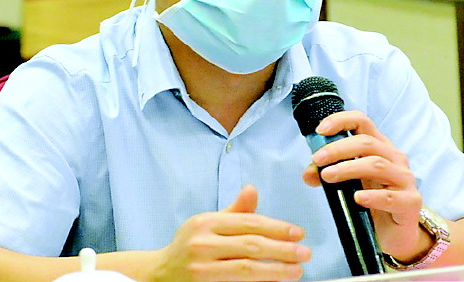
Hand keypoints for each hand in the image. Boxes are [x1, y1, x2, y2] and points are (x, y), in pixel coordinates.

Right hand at [156, 184, 310, 280]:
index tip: (298, 233)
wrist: (158, 275)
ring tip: (296, 270)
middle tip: (304, 253)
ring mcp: (201, 269)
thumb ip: (234, 210)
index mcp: (206, 222)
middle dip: (282, 249)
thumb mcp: (208, 222)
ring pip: (245, 269)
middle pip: (250, 246)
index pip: (248, 222)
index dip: (276, 227)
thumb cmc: (188, 245)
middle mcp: (202, 244)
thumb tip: (253, 189)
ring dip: (275, 270)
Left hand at [302, 110, 426, 261]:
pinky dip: (372, 196)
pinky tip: (356, 198)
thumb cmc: (372, 199)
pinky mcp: (410, 202)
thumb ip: (327, 173)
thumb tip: (308, 173)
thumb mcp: (347, 182)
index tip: (320, 130)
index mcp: (379, 146)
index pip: (362, 122)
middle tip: (317, 159)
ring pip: (377, 165)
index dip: (341, 121)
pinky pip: (390, 197)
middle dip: (338, 148)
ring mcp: (404, 179)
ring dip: (348, 168)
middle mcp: (394, 157)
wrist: (394, 234)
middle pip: (367, 142)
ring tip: (328, 176)